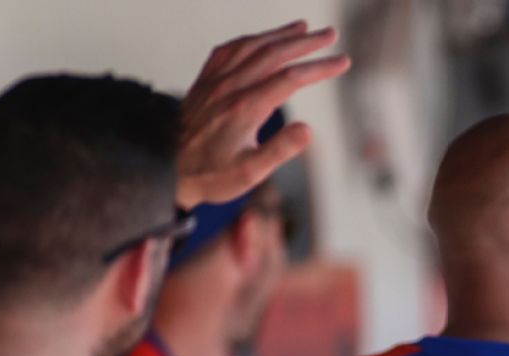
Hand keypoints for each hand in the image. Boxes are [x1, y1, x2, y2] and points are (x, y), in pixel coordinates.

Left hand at [177, 20, 350, 207]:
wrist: (166, 168)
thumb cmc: (211, 175)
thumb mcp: (249, 173)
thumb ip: (280, 150)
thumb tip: (309, 129)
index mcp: (246, 108)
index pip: (291, 78)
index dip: (319, 68)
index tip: (342, 62)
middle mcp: (230, 87)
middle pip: (274, 54)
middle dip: (306, 42)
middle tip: (331, 34)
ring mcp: (215, 81)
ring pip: (251, 46)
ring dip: (279, 34)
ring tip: (302, 27)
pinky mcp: (204, 82)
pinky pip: (228, 51)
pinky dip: (249, 40)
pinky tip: (260, 39)